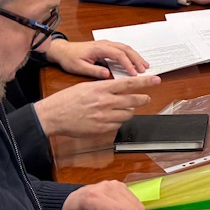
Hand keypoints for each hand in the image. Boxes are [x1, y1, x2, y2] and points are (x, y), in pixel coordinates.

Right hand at [33, 76, 160, 139]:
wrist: (54, 115)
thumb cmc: (67, 100)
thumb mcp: (86, 86)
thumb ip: (104, 87)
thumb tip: (118, 89)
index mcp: (102, 88)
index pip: (129, 84)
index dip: (145, 82)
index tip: (156, 80)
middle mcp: (105, 102)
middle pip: (133, 100)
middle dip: (143, 99)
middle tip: (146, 98)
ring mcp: (105, 117)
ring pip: (127, 114)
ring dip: (128, 111)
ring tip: (122, 109)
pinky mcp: (102, 129)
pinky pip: (117, 125)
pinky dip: (117, 121)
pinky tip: (110, 118)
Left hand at [44, 37, 148, 77]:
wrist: (63, 50)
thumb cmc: (70, 58)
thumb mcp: (79, 67)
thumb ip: (94, 71)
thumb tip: (107, 75)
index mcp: (99, 48)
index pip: (118, 55)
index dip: (128, 64)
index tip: (134, 74)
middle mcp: (105, 44)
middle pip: (125, 49)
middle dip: (136, 59)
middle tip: (145, 69)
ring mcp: (106, 44)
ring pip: (125, 48)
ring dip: (135, 56)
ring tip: (144, 66)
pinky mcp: (106, 47)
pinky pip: (122, 49)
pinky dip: (130, 55)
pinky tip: (134, 62)